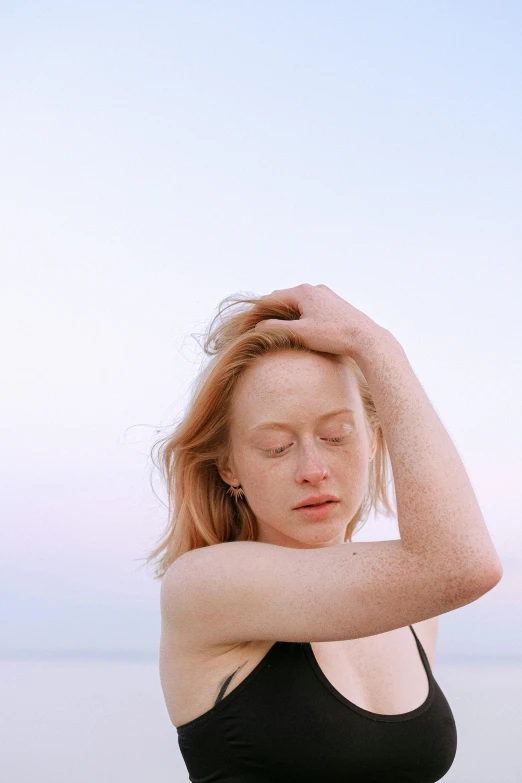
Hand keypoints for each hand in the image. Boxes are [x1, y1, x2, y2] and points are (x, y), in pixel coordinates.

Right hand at [253, 283, 385, 358]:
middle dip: (272, 312)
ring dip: (287, 314)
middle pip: (285, 298)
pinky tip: (300, 329)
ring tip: (278, 330)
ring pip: (298, 303)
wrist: (365, 338)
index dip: (259, 311)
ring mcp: (326, 296)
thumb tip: (258, 325)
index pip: (272, 298)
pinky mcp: (335, 305)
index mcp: (303, 291)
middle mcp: (315, 289)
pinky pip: (310, 307)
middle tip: (261, 328)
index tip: (250, 324)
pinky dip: (300, 316)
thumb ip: (276, 328)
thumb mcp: (299, 333)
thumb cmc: (332, 335)